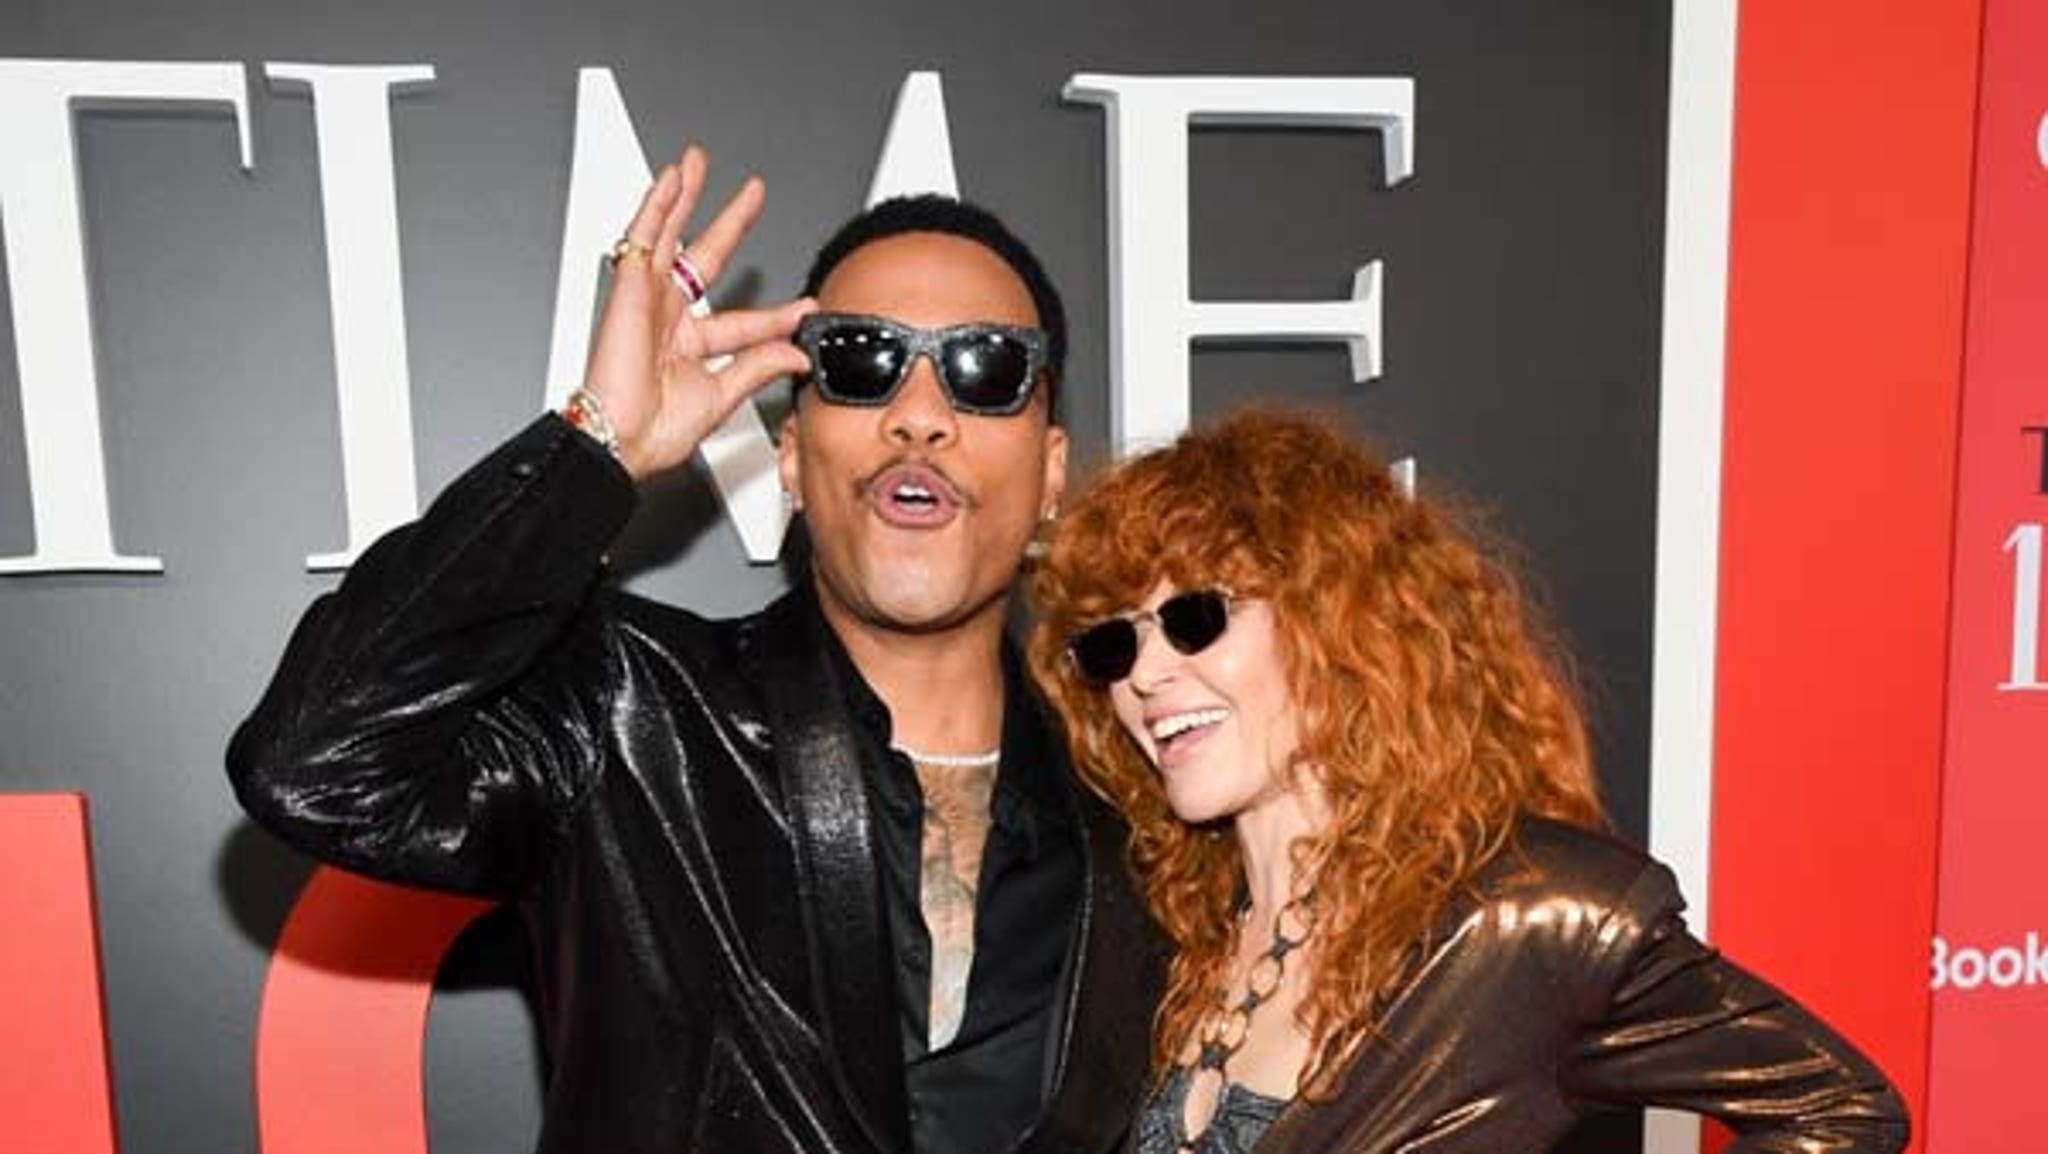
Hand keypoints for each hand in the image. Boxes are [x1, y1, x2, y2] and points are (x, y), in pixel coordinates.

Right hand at [580, 144, 814, 479]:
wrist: (621, 438)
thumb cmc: (655, 429)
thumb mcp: (723, 396)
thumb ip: (758, 367)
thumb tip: (795, 353)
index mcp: (692, 346)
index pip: (743, 319)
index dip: (776, 313)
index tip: (806, 307)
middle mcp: (669, 318)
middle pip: (704, 256)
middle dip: (728, 222)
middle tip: (752, 193)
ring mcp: (648, 299)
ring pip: (668, 235)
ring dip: (684, 197)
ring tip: (698, 164)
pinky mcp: (628, 288)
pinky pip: (642, 238)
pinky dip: (656, 206)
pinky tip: (670, 180)